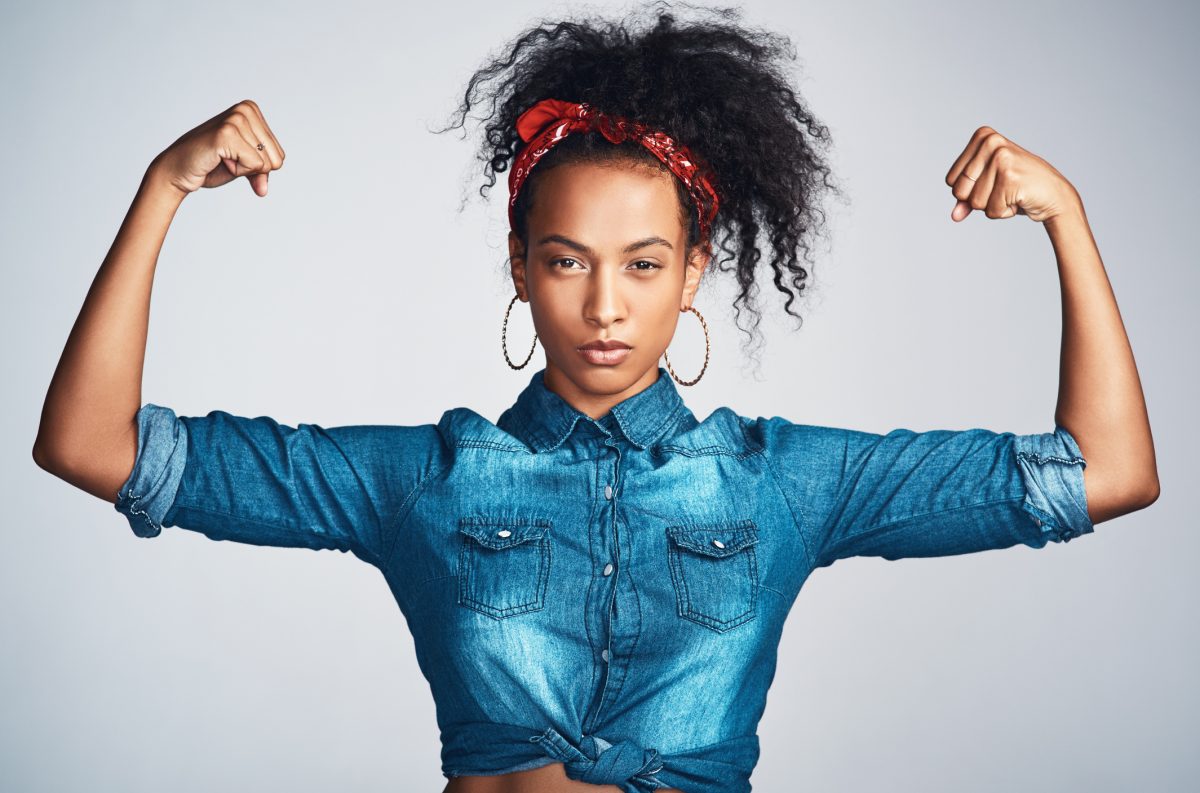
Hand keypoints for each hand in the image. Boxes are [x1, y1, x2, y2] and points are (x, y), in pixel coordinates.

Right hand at [148, 99, 285, 198]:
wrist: (178, 170)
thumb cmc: (210, 165)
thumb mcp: (244, 168)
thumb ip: (261, 173)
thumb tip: (263, 190)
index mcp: (252, 110)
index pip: (279, 155)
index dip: (258, 166)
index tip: (234, 157)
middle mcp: (246, 109)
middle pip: (276, 159)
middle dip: (252, 168)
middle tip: (226, 159)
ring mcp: (236, 119)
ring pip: (265, 163)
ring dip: (242, 169)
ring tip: (221, 157)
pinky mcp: (227, 133)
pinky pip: (254, 165)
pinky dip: (236, 171)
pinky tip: (218, 159)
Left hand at [944, 126, 1078, 222]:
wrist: (1054, 195)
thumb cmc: (1018, 188)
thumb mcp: (987, 188)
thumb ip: (966, 199)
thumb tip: (955, 215)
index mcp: (982, 136)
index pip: (950, 180)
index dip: (968, 191)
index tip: (992, 181)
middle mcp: (991, 142)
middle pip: (959, 191)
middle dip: (979, 200)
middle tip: (1003, 189)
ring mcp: (1001, 158)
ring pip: (974, 202)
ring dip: (993, 206)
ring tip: (1012, 193)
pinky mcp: (1010, 177)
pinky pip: (991, 210)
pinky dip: (1004, 211)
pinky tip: (1019, 199)